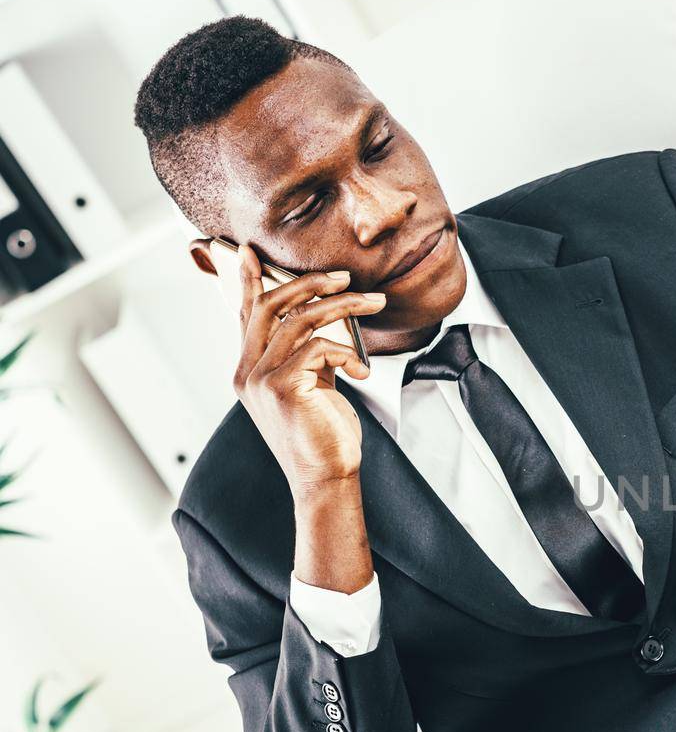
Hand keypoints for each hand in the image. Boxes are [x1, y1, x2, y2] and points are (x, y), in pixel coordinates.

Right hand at [231, 243, 385, 496]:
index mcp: (250, 369)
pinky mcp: (282, 386)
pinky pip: (318, 347)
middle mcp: (246, 371)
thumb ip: (308, 356)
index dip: (251, 281)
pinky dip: (347, 352)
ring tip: (373, 302)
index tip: (252, 252)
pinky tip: (362, 373)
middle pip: (271, 305)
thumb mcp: (312, 386)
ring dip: (343, 306)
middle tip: (344, 276)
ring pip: (300, 319)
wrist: (326, 478)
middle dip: (309, 283)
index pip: (248, 314)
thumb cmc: (324, 435)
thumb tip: (324, 324)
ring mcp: (259, 378)